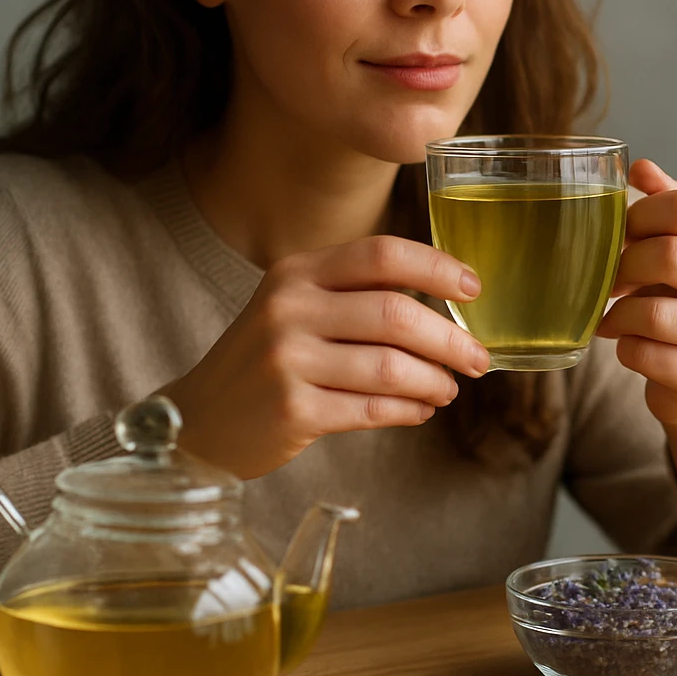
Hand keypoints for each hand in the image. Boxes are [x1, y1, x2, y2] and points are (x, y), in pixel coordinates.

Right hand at [160, 236, 490, 478]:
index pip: (382, 254)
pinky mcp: (293, 411)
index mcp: (297, 272)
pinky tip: (420, 410)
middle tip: (478, 359)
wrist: (198, 421)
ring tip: (447, 389)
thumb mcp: (295, 307)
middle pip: (396, 314)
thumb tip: (446, 303)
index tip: (474, 289)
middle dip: (450, 339)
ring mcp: (288, 361)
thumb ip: (355, 295)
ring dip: (434, 381)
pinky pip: (373, 409)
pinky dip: (409, 410)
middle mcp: (289, 309)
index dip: (438, 268)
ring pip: (391, 367)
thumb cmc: (265, 361)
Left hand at [595, 159, 676, 429]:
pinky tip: (628, 345)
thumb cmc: (675, 297)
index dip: (638, 217)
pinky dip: (625, 349)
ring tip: (611, 317)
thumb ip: (660, 203)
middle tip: (610, 280)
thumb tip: (640, 167)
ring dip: (619, 315)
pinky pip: (648, 355)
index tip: (620, 235)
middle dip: (625, 267)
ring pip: (656, 314)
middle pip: (671, 255)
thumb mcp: (673, 243)